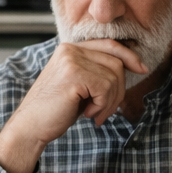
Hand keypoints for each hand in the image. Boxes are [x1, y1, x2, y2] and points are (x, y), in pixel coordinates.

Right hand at [0, 39, 148, 172]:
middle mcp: (70, 50)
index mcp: (70, 49)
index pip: (109, 45)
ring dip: (110, 102)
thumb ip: (97, 72)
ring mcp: (71, 60)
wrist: (29, 128)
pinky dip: (102, 106)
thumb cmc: (54, 111)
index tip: (142, 70)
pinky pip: (105, 88)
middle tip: (104, 111)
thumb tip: (132, 66)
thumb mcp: (78, 86)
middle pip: (116, 62)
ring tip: (95, 115)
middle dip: (118, 90)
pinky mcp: (74, 75)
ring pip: (114, 77)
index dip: (129, 56)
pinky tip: (88, 114)